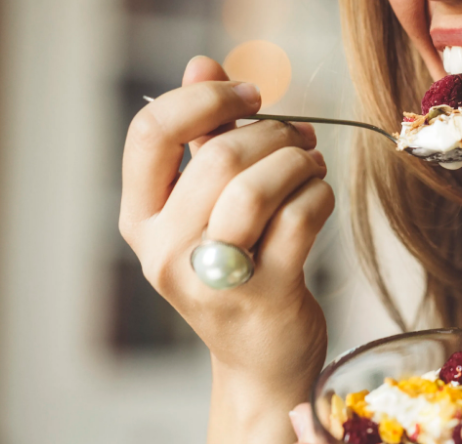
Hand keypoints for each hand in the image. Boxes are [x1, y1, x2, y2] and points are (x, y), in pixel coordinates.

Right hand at [120, 57, 333, 402]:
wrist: (261, 361)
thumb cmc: (237, 277)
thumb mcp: (204, 213)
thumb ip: (200, 140)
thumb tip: (202, 64)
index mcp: (141, 223)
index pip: (149, 134)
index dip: (203, 99)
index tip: (247, 94)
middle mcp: (165, 252)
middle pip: (217, 157)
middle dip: (271, 134)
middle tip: (297, 139)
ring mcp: (213, 279)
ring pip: (257, 186)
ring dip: (297, 162)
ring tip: (310, 165)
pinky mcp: (266, 295)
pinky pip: (300, 218)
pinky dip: (319, 194)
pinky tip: (320, 195)